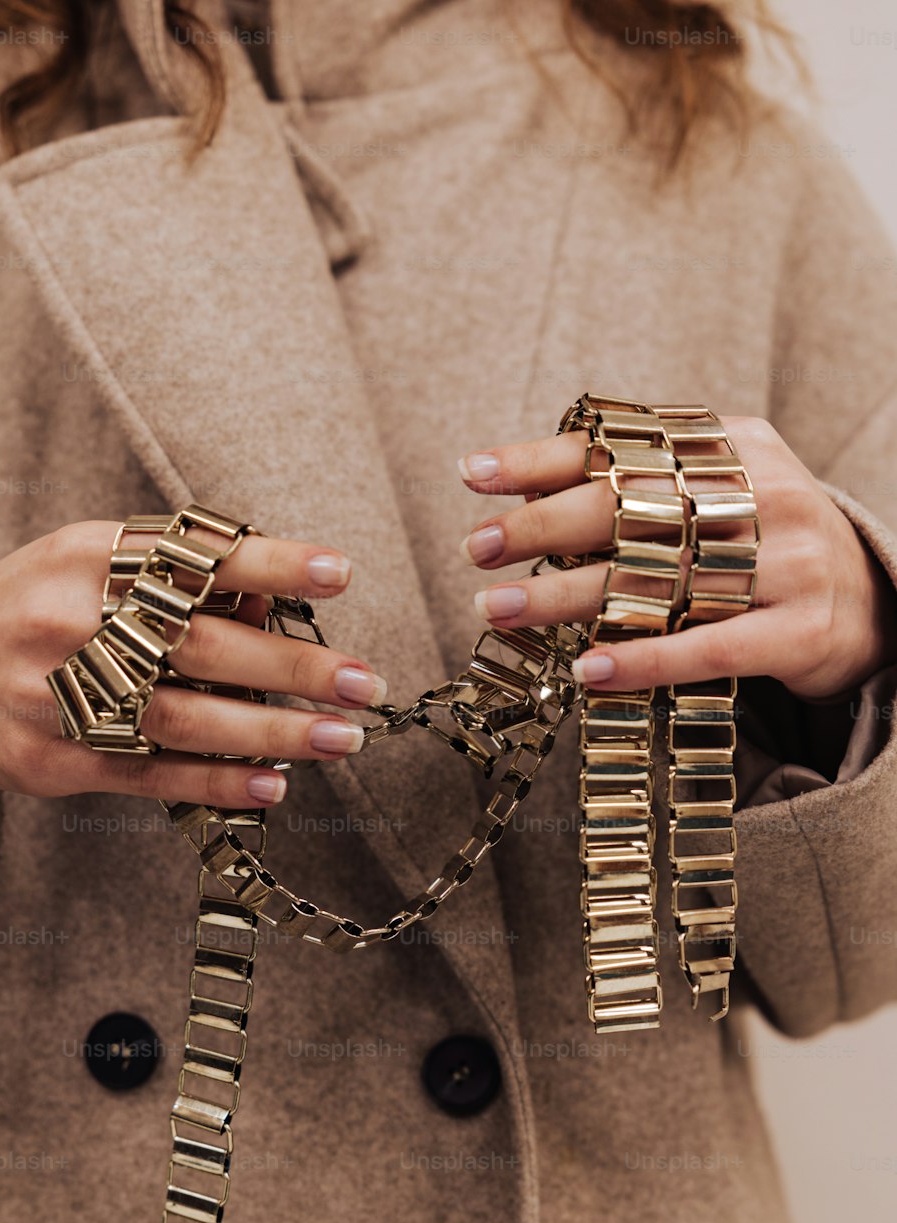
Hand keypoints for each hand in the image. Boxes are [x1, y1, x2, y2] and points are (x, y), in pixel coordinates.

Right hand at [0, 520, 387, 815]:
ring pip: (180, 718)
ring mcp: (54, 694)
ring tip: (340, 738)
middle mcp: (69, 619)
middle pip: (199, 644)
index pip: (193, 554)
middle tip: (363, 683)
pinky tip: (271, 785)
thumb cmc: (31, 609)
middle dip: (292, 666)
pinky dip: (215, 782)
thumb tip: (274, 604)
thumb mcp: (88, 566)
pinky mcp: (50, 761)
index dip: (270, 564)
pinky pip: (147, 775)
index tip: (339, 574)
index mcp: (87, 555)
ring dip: (270, 732)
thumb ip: (175, 578)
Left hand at [455, 417, 896, 702]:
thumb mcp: (712, 495)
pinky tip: (586, 671)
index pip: (621, 445)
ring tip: (497, 609)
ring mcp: (786, 561)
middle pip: (630, 506)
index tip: (472, 473)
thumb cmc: (765, 545)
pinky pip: (705, 646)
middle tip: (476, 549)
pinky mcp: (798, 629)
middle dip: (541, 527)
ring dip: (564, 598)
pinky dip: (640, 660)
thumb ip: (633, 489)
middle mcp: (761, 492)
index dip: (540, 458)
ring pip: (656, 579)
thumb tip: (522, 495)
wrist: (873, 602)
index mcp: (730, 446)